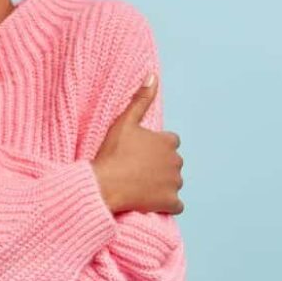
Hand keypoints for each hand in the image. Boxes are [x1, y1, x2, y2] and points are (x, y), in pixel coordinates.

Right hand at [92, 73, 184, 214]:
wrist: (105, 184)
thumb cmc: (113, 153)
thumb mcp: (124, 122)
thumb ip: (141, 99)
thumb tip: (153, 75)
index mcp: (168, 142)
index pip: (170, 142)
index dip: (155, 147)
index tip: (139, 152)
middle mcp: (176, 162)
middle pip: (172, 163)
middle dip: (160, 166)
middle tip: (136, 169)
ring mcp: (175, 183)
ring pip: (174, 183)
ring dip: (162, 184)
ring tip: (139, 185)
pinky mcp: (171, 202)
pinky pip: (176, 205)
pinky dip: (166, 204)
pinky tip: (150, 201)